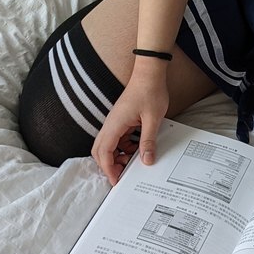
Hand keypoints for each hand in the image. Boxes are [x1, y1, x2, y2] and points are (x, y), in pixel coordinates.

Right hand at [90, 72, 168, 186]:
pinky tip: (137, 148)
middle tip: (123, 175)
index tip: (116, 181)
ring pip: (108, 145)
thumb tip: (146, 160)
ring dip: (117, 156)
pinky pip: (117, 138)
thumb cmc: (150, 92)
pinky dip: (124, 147)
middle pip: (100, 150)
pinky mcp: (121, 119)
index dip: (108, 169)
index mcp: (115, 124)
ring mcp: (115, 121)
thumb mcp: (153, 119)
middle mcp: (110, 124)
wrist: (149, 73)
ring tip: (133, 162)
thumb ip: (148, 141)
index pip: (104, 153)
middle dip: (109, 165)